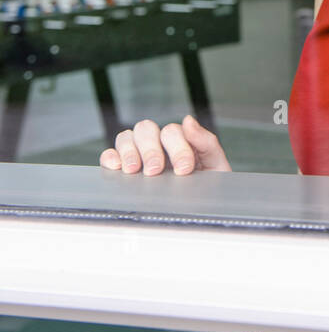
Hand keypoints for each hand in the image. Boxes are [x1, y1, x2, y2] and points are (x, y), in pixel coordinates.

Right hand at [99, 114, 231, 175]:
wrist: (204, 211)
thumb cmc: (208, 188)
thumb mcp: (215, 165)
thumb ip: (206, 142)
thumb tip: (188, 120)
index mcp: (180, 140)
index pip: (172, 131)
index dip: (177, 148)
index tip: (184, 169)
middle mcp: (158, 144)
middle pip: (146, 129)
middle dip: (150, 149)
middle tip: (155, 171)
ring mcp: (139, 155)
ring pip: (126, 137)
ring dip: (129, 151)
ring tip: (134, 170)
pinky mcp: (122, 169)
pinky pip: (109, 155)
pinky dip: (110, 157)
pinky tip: (117, 168)